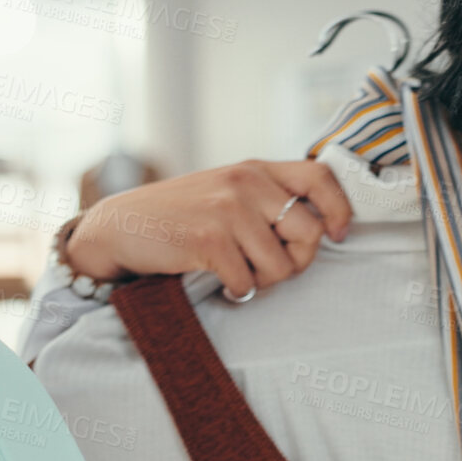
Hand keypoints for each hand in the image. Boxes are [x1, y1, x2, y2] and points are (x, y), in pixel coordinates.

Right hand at [65, 159, 353, 298]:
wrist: (122, 227)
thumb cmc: (182, 217)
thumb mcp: (227, 192)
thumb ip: (267, 199)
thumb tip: (320, 230)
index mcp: (255, 169)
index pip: (320, 177)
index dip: (339, 209)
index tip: (337, 235)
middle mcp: (246, 182)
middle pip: (309, 233)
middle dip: (297, 262)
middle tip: (269, 268)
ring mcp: (228, 209)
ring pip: (281, 267)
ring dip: (262, 281)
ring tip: (236, 272)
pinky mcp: (209, 239)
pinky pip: (247, 283)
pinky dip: (235, 290)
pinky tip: (216, 279)